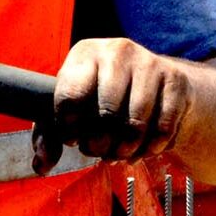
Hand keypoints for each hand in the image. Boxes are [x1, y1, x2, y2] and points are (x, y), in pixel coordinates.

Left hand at [31, 38, 190, 175]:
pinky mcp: (174, 80)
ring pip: (135, 123)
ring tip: (118, 151)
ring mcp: (148, 62)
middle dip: (99, 144)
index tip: (74, 136)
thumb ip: (50, 137)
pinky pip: (162, 128)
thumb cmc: (104, 98)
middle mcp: (116, 50)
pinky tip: (142, 147)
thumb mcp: (74, 109)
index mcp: (85, 53)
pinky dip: (150, 148)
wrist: (156, 83)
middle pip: (105, 112)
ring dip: (125, 149)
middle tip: (98, 149)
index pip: (69, 95)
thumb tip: (42, 165)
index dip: (69, 127)